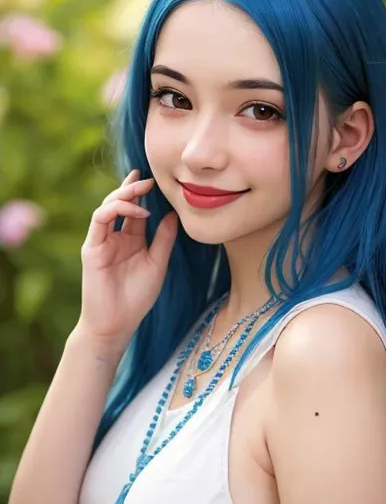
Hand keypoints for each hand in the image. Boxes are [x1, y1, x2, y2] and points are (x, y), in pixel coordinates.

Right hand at [77, 169, 176, 358]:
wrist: (116, 324)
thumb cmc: (136, 298)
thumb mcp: (157, 263)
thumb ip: (164, 239)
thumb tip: (174, 213)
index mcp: (130, 239)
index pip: (134, 209)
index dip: (142, 192)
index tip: (155, 179)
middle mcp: (114, 236)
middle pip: (120, 202)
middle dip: (133, 187)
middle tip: (150, 179)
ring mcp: (101, 240)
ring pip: (108, 206)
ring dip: (125, 194)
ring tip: (144, 189)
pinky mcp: (92, 247)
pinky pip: (100, 219)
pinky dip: (117, 209)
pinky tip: (137, 212)